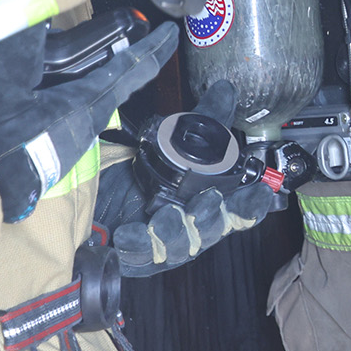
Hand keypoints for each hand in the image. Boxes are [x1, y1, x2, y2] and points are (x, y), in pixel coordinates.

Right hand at [0, 22, 176, 221]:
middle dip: (140, 59)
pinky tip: (77, 85)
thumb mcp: (7, 75)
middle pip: (125, 82)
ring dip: (113, 75)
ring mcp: (78, 135)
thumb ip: (25, 42)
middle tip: (150, 40)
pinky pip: (85, 109)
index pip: (135, 67)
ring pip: (105, 97)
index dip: (155, 47)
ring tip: (116, 54)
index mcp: (88, 100)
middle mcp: (92, 119)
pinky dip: (90, 90)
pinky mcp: (62, 144)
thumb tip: (41, 15)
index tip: (172, 31)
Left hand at [100, 82, 284, 275]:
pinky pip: (140, 257)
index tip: (259, 194)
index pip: (239, 210)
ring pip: (181, 247)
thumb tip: (225, 89)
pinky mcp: (133, 260)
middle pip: (213, 231)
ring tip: (164, 215)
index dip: (251, 204)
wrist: (91, 198)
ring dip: (175, 231)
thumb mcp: (171, 145)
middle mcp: (189, 227)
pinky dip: (137, 245)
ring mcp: (163, 247)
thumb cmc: (137, 177)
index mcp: (205, 203)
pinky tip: (129, 232)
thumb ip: (202, 121)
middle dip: (212, 218)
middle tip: (206, 201)